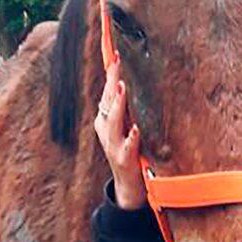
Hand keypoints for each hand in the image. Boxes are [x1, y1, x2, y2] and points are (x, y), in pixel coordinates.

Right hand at [94, 60, 146, 209]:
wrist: (129, 186)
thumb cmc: (129, 152)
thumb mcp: (126, 127)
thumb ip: (126, 108)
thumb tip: (130, 81)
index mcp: (106, 120)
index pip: (107, 92)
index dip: (111, 73)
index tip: (115, 54)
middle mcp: (106, 130)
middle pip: (107, 102)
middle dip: (112, 81)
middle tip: (117, 62)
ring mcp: (113, 145)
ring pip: (113, 122)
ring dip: (118, 105)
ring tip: (122, 88)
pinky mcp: (123, 159)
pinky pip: (127, 147)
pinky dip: (131, 138)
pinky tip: (136, 129)